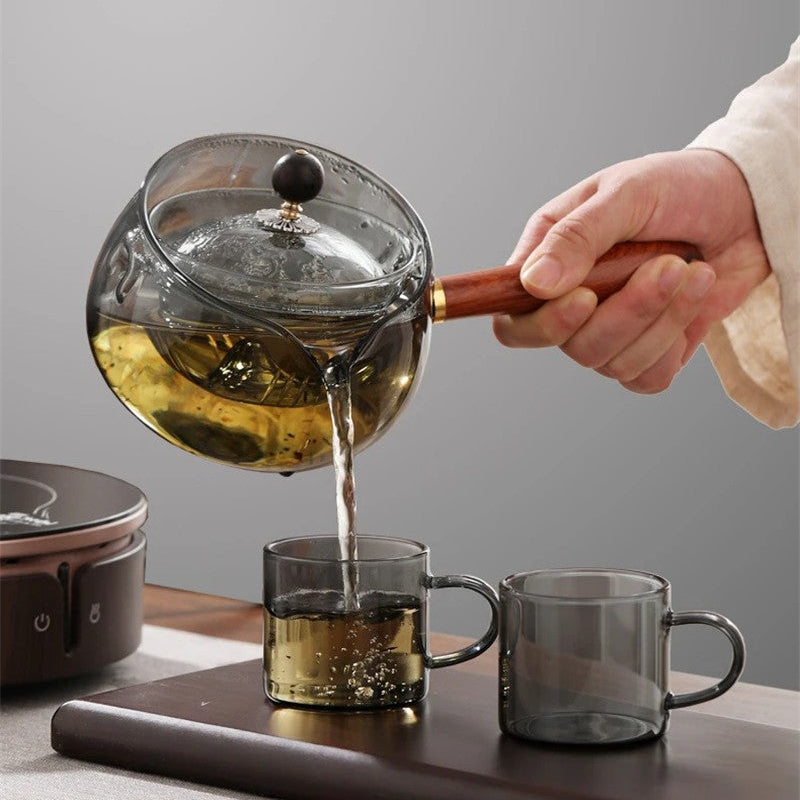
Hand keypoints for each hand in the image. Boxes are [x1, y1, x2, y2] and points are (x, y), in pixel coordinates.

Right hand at [493, 150, 769, 392]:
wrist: (745, 202)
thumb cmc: (677, 186)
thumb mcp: (626, 193)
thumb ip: (577, 237)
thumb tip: (534, 284)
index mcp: (547, 264)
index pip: (514, 322)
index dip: (541, 325)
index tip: (585, 298)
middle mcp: (571, 306)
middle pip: (570, 347)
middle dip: (626, 313)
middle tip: (666, 265)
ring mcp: (609, 333)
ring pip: (613, 363)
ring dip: (661, 318)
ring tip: (688, 269)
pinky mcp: (649, 352)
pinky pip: (647, 376)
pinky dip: (676, 339)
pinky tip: (694, 295)